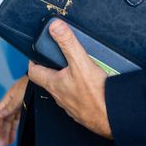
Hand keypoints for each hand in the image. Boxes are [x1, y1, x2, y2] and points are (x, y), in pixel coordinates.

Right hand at [0, 75, 27, 145]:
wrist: (41, 74)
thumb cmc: (30, 82)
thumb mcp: (19, 95)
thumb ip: (10, 106)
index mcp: (8, 98)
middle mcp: (11, 101)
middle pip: (4, 119)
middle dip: (2, 132)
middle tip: (2, 144)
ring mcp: (18, 103)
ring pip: (10, 120)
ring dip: (8, 131)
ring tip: (8, 142)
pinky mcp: (25, 105)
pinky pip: (17, 118)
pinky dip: (15, 126)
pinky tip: (14, 133)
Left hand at [27, 19, 111, 138]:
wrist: (112, 118)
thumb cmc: (96, 96)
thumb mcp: (80, 63)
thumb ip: (67, 43)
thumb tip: (55, 27)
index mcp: (54, 84)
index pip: (34, 71)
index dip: (33, 60)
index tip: (37, 52)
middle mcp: (59, 96)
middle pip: (49, 79)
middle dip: (53, 67)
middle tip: (61, 55)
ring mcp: (70, 105)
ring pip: (63, 89)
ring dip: (67, 78)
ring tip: (78, 67)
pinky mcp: (82, 110)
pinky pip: (77, 97)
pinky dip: (80, 89)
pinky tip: (91, 84)